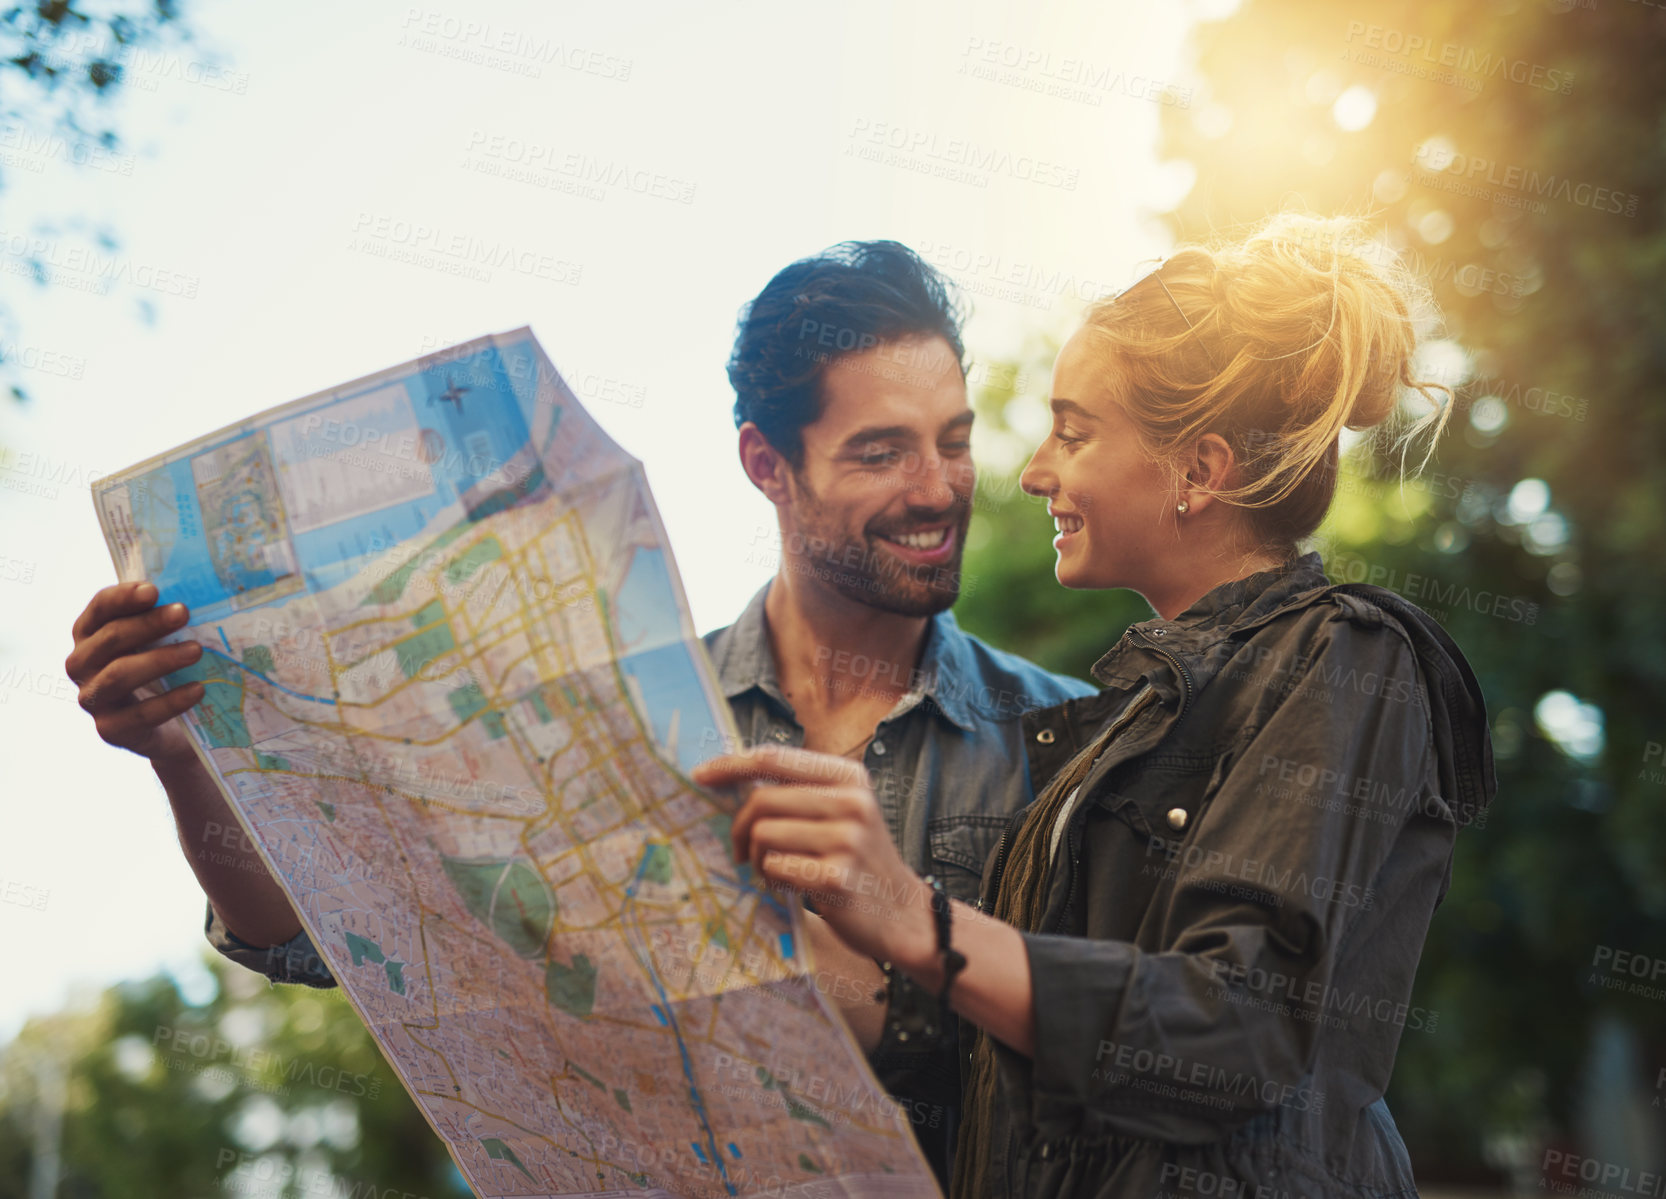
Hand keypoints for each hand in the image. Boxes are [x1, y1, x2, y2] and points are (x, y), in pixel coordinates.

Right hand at [65, 581, 205, 764]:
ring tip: (196, 650)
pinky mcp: (110, 729)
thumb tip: (201, 591)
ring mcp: (93, 699)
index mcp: (91, 634)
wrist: (172, 729)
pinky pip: (139, 715)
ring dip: (159, 660)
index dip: (123, 598)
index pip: (100, 609)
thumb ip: (167, 619)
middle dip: (148, 624)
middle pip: (110, 639)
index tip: (153, 590)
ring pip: (119, 675)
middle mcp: (83, 664)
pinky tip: (198, 690)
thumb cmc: (165, 671)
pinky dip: (170, 701)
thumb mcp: (162, 641)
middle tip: (184, 612)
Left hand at [691, 744, 934, 969]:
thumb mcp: (843, 811)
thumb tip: (730, 777)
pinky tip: (791, 886)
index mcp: (849, 776)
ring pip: (763, 835)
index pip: (775, 759)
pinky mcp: (837, 877)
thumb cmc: (857, 860)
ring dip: (757, 858)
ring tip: (775, 871)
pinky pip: (774, 867)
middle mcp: (852, 801)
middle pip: (762, 800)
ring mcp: (847, 839)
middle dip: (740, 828)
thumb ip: (800, 792)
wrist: (902, 914)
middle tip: (740, 851)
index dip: (731, 765)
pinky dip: (772, 879)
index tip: (700, 775)